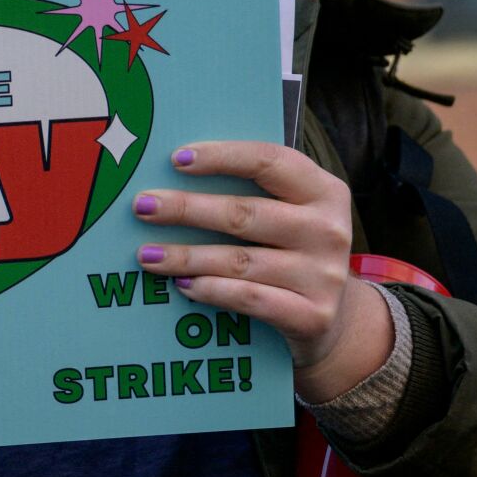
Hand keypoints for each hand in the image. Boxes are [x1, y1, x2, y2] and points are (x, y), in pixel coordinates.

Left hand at [132, 140, 394, 403]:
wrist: (334, 319)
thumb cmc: (294, 251)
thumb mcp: (289, 213)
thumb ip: (251, 191)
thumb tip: (175, 176)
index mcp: (324, 190)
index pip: (269, 161)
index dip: (221, 157)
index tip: (176, 159)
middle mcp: (329, 230)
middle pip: (245, 213)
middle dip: (187, 208)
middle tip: (142, 206)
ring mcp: (323, 276)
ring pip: (239, 261)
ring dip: (186, 256)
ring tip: (147, 254)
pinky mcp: (312, 316)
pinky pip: (249, 299)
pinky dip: (211, 290)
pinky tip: (183, 285)